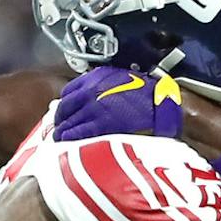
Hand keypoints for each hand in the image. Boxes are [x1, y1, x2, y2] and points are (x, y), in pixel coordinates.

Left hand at [51, 67, 183, 143]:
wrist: (161, 106)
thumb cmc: (149, 95)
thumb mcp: (123, 80)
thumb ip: (105, 87)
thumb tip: (93, 99)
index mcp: (96, 77)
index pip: (68, 90)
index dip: (65, 103)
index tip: (64, 110)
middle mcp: (91, 91)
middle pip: (64, 107)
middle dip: (60, 118)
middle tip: (59, 126)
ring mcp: (93, 109)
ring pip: (67, 121)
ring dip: (62, 131)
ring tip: (61, 138)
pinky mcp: (98, 126)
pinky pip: (76, 133)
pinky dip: (69, 138)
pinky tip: (67, 143)